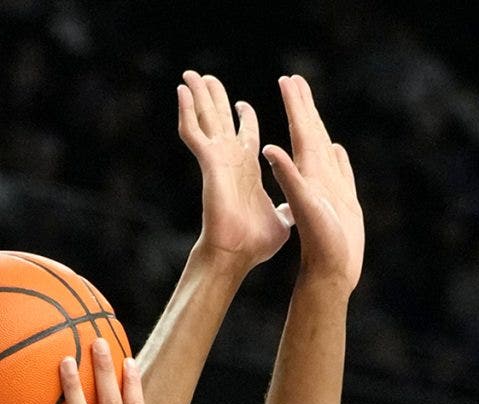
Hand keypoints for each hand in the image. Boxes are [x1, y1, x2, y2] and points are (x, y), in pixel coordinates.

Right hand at [180, 69, 289, 271]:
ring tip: (190, 74)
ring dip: (198, 97)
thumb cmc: (255, 243)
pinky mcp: (208, 162)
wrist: (236, 253)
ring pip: (205, 119)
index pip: (246, 134)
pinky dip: (186, 111)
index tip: (243, 104)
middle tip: (208, 78)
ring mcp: (218, 159)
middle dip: (215, 98)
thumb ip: (287, 210)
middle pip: (221, 119)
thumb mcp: (281, 221)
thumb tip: (297, 213)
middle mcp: (231, 159)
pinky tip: (182, 92)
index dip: (244, 117)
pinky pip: (193, 131)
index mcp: (248, 168)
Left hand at [262, 73, 363, 290]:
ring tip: (312, 108)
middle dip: (303, 108)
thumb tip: (268, 148)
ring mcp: (329, 188)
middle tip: (296, 81)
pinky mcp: (342, 201)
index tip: (287, 80)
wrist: (331, 274)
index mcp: (307, 173)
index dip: (295, 106)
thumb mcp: (302, 206)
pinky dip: (338, 158)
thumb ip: (288, 177)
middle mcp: (316, 177)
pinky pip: (339, 172)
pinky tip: (336, 148)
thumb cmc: (320, 244)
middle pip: (309, 134)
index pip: (300, 131)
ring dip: (318, 127)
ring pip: (322, 149)